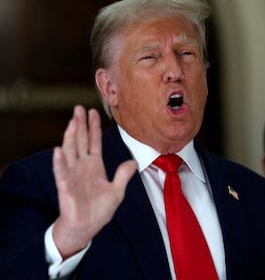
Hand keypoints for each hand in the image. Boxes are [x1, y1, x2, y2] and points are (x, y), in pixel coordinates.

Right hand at [52, 105, 136, 258]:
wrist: (86, 227)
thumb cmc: (98, 211)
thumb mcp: (116, 191)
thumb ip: (123, 175)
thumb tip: (133, 162)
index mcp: (94, 166)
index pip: (94, 142)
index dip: (94, 127)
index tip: (93, 112)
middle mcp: (82, 166)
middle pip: (80, 141)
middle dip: (80, 124)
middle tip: (79, 108)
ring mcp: (73, 174)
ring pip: (70, 151)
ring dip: (70, 136)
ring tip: (73, 121)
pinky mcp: (65, 186)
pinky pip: (62, 172)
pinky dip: (60, 162)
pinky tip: (59, 150)